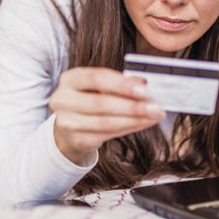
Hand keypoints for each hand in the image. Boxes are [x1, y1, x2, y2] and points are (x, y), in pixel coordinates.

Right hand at [50, 67, 164, 164]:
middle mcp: (62, 100)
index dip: (121, 84)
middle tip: (155, 106)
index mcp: (70, 79)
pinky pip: (107, 135)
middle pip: (101, 103)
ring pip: (106, 122)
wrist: (70, 126)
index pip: (96, 78)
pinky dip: (129, 128)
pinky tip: (143, 123)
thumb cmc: (90, 99)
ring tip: (154, 115)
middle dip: (132, 106)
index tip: (144, 88)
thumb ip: (120, 83)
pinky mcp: (77, 140)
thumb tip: (146, 84)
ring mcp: (67, 122)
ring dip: (135, 119)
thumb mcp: (100, 86)